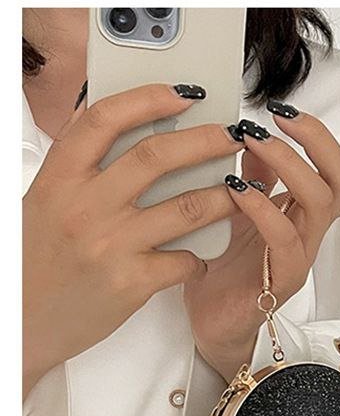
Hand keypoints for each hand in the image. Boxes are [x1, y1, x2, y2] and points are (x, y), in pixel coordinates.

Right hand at [23, 82, 244, 398]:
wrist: (22, 322)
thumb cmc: (37, 260)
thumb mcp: (46, 203)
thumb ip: (82, 170)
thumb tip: (124, 131)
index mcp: (60, 179)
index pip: (104, 120)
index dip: (147, 99)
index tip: (183, 94)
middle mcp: (85, 206)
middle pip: (156, 157)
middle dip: (204, 141)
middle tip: (231, 137)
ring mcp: (110, 245)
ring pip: (186, 207)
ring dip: (223, 196)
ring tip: (241, 190)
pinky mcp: (131, 283)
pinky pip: (184, 260)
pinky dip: (200, 257)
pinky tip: (202, 257)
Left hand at [183, 104, 339, 382]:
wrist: (210, 325)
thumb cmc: (225, 274)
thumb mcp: (238, 214)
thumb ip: (254, 179)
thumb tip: (254, 140)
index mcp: (303, 218)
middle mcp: (309, 236)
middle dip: (319, 141)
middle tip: (283, 115)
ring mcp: (299, 258)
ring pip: (320, 202)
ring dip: (291, 162)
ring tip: (256, 139)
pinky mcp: (281, 280)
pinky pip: (284, 239)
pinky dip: (263, 206)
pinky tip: (238, 189)